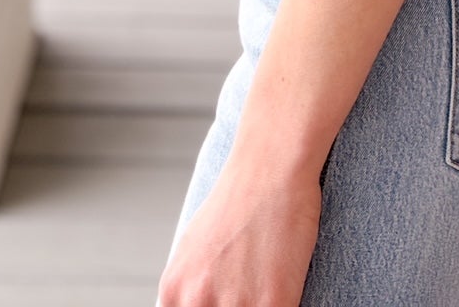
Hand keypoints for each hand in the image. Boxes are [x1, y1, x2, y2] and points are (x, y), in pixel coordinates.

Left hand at [158, 155, 322, 306]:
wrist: (272, 166)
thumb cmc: (237, 201)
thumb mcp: (192, 248)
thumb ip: (189, 291)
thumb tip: (194, 306)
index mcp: (173, 292)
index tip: (222, 304)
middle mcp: (196, 301)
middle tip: (245, 297)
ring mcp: (235, 305)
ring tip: (265, 287)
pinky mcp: (273, 304)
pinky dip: (284, 306)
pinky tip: (284, 290)